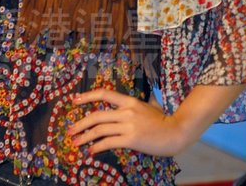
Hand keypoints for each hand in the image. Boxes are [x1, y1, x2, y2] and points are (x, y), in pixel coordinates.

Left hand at [69, 88, 184, 156]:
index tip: (74, 100)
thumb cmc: (163, 119)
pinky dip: (97, 146)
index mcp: (129, 101)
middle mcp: (125, 111)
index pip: (104, 94)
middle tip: (70, 130)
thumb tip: (137, 99)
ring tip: (76, 142)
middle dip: (80, 123)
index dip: (87, 96)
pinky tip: (92, 150)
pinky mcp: (131, 139)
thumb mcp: (149, 105)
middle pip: (96, 115)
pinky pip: (109, 142)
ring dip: (85, 137)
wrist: (175, 132)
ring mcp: (128, 125)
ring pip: (100, 129)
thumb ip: (139, 103)